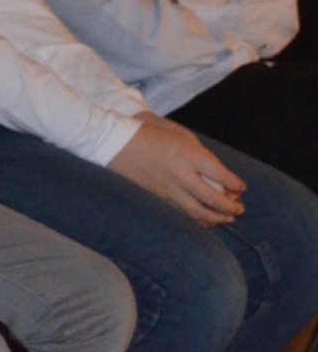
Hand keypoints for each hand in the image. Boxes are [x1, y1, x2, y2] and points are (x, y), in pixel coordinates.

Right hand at [108, 119, 245, 225]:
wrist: (112, 141)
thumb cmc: (146, 131)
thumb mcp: (176, 131)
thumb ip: (199, 150)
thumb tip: (217, 172)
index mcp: (187, 154)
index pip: (222, 176)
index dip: (236, 184)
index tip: (240, 187)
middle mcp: (180, 174)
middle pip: (214, 199)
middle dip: (231, 207)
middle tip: (240, 209)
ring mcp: (167, 189)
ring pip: (199, 213)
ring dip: (218, 218)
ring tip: (228, 218)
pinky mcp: (157, 198)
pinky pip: (183, 214)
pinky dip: (198, 220)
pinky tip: (205, 220)